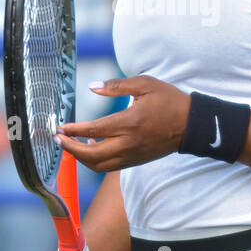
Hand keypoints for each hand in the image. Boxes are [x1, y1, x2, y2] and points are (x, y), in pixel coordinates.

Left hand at [54, 75, 190, 172]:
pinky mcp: (136, 161)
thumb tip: (92, 87)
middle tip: (59, 140)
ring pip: (99, 165)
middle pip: (92, 155)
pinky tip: (92, 149)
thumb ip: (116, 86)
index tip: (61, 128)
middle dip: (71, 149)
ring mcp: (132, 155)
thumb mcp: (145, 84)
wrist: (191, 125)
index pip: (93, 131)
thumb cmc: (169, 101)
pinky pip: (110, 166)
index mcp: (129, 122)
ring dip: (81, 158)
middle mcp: (128, 143)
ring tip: (71, 146)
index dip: (73, 131)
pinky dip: (96, 161)